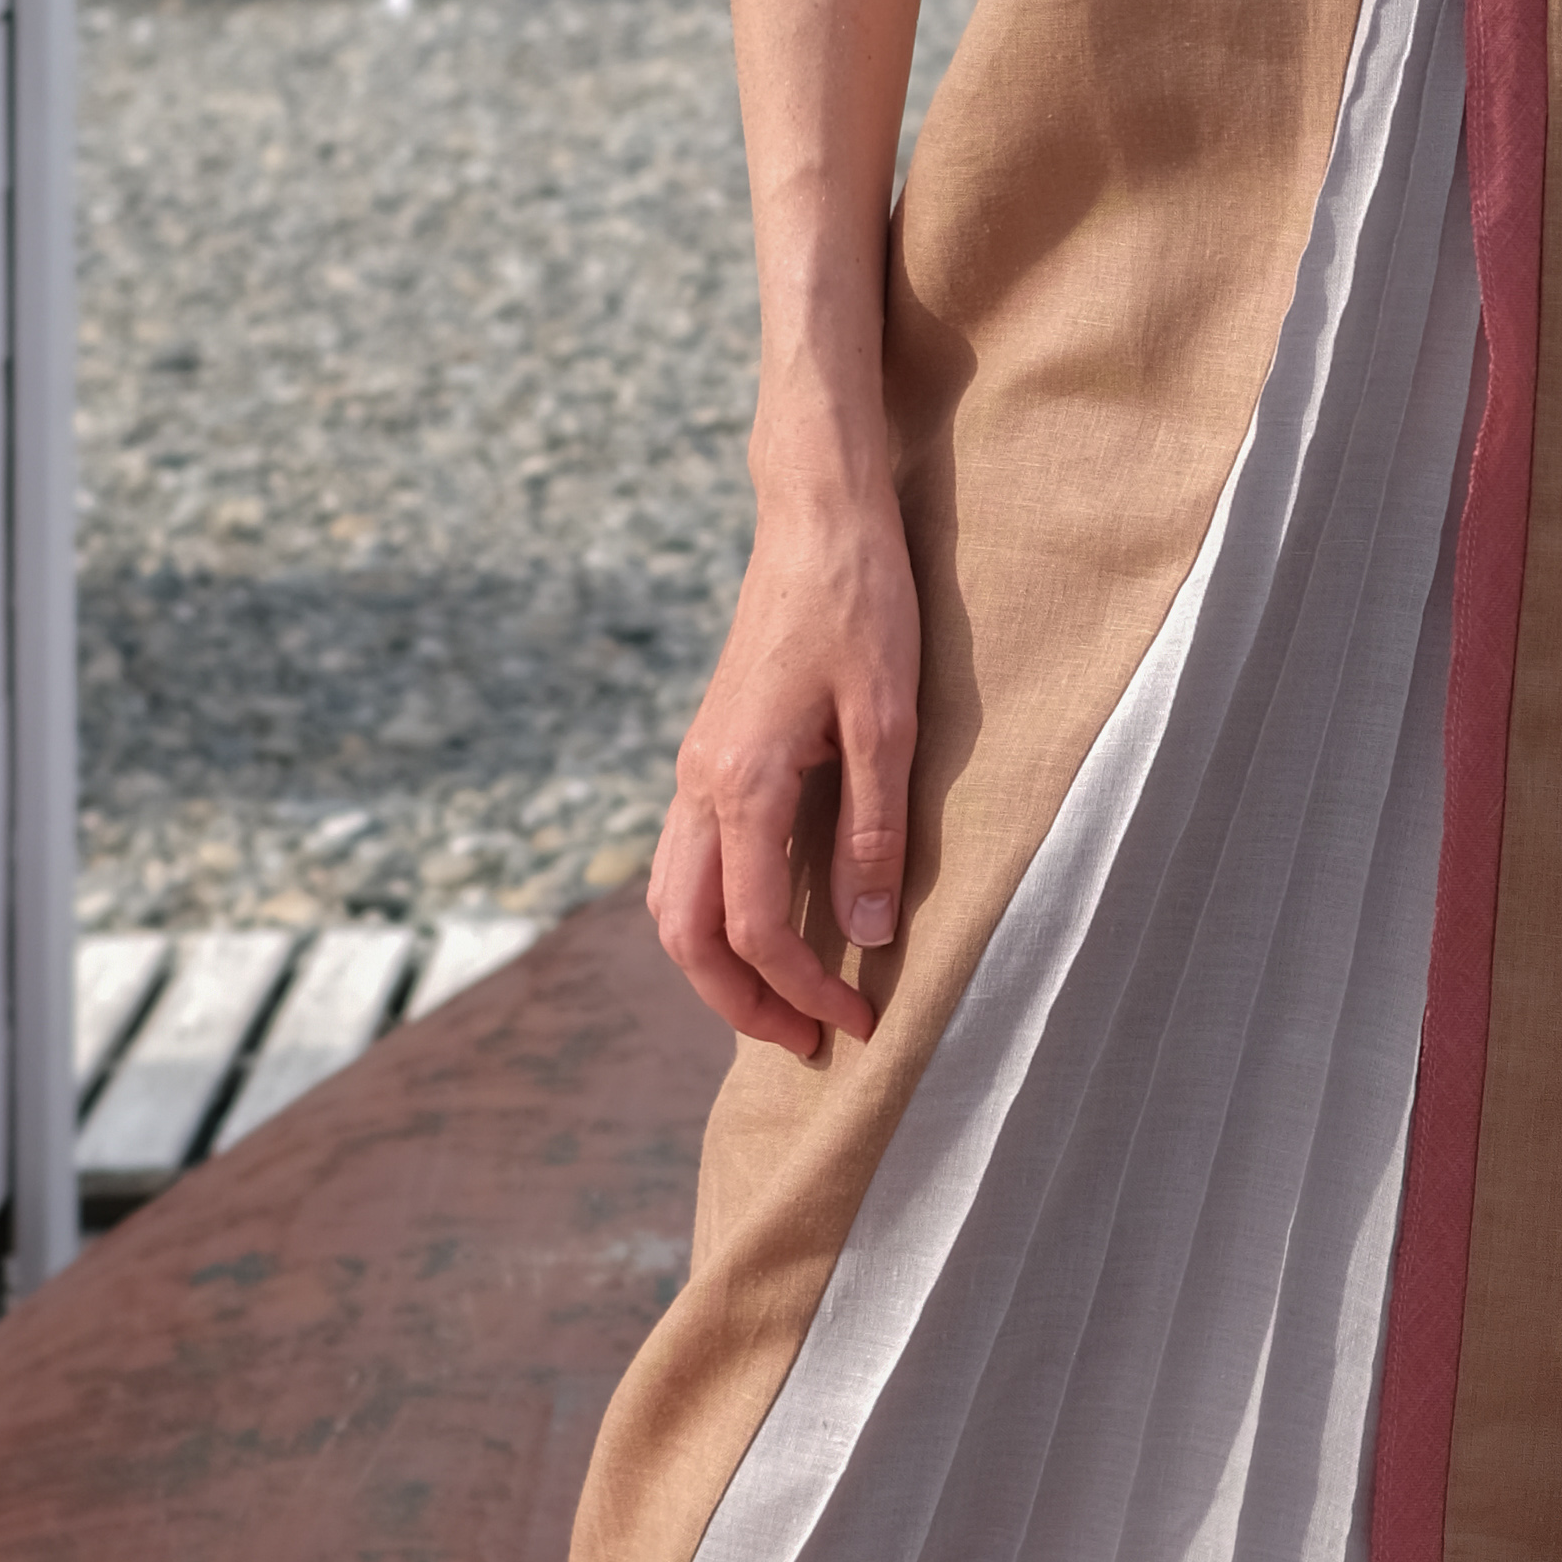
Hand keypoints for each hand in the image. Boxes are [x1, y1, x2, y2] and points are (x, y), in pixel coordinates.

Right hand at [649, 443, 921, 1059]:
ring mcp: (693, 770)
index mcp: (740, 782)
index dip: (805, 988)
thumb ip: (874, 830)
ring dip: (716, 967)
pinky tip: (766, 927)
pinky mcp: (705, 757)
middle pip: (686, 934)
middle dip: (741, 1002)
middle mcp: (699, 785)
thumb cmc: (860, 604)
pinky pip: (684, 862)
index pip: (756, 927)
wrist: (814, 519)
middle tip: (807, 1042)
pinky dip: (712, 916)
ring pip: (671, 901)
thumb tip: (867, 932)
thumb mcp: (890, 718)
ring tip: (783, 1002)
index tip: (862, 1022)